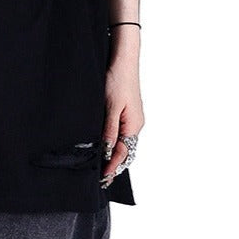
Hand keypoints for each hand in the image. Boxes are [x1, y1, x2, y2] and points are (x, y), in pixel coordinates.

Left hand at [101, 57, 143, 188]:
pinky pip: (122, 134)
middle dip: (114, 165)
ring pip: (124, 143)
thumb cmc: (118, 79)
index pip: (123, 153)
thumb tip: (106, 151)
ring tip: (102, 168)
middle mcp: (136, 124)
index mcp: (134, 125)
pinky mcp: (128, 113)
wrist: (123, 59)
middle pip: (126, 151)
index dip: (112, 166)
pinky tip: (105, 147)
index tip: (103, 178)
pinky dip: (115, 144)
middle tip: (102, 179)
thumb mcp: (110, 107)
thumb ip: (109, 131)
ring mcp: (133, 119)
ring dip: (114, 155)